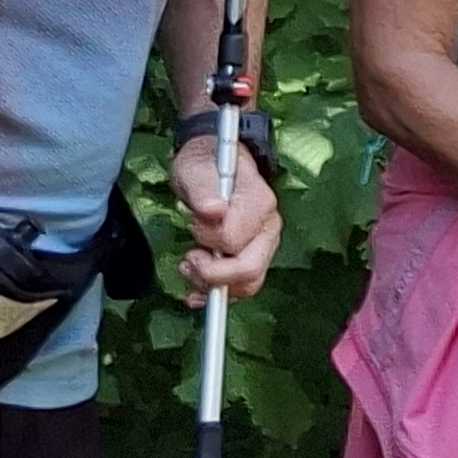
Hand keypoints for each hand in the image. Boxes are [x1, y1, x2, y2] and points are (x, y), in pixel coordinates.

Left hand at [167, 136, 282, 300]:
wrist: (213, 164)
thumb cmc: (204, 164)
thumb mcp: (195, 168)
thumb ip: (203, 189)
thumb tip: (211, 211)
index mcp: (259, 202)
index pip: (233, 239)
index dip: (206, 239)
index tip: (192, 223)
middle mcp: (268, 226)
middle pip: (248, 268)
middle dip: (213, 273)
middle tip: (188, 260)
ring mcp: (264, 244)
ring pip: (249, 283)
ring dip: (214, 285)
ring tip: (189, 268)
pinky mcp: (255, 256)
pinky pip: (245, 286)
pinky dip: (220, 294)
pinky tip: (198, 293)